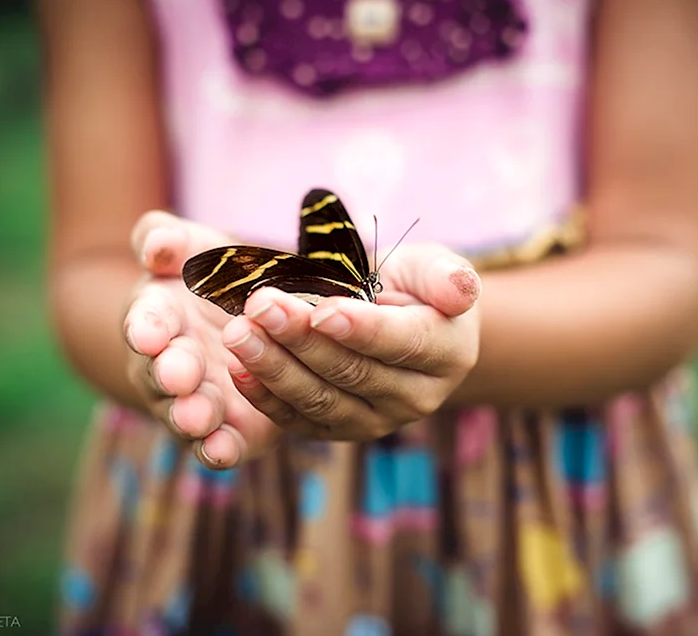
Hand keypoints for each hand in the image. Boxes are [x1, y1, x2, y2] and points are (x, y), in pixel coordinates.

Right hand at [123, 211, 280, 467]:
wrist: (252, 321)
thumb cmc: (215, 277)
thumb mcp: (195, 246)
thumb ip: (166, 239)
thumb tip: (155, 246)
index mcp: (158, 317)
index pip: (145, 321)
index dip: (146, 326)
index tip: (148, 332)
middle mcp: (168, 365)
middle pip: (161, 373)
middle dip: (169, 374)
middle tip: (179, 376)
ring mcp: (195, 401)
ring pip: (185, 413)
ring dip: (190, 416)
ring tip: (199, 418)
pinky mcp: (229, 431)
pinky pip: (218, 445)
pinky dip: (217, 450)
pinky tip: (222, 452)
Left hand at [221, 244, 481, 440]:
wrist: (403, 322)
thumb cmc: (417, 287)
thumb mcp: (436, 269)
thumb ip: (447, 277)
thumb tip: (461, 291)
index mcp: (447, 354)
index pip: (401, 343)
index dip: (361, 329)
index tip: (321, 309)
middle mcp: (415, 398)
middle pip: (352, 372)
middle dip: (302, 339)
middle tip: (260, 306)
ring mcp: (375, 420)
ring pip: (320, 400)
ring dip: (274, 367)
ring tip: (238, 334)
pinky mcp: (337, 428)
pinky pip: (297, 419)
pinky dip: (264, 395)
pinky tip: (237, 367)